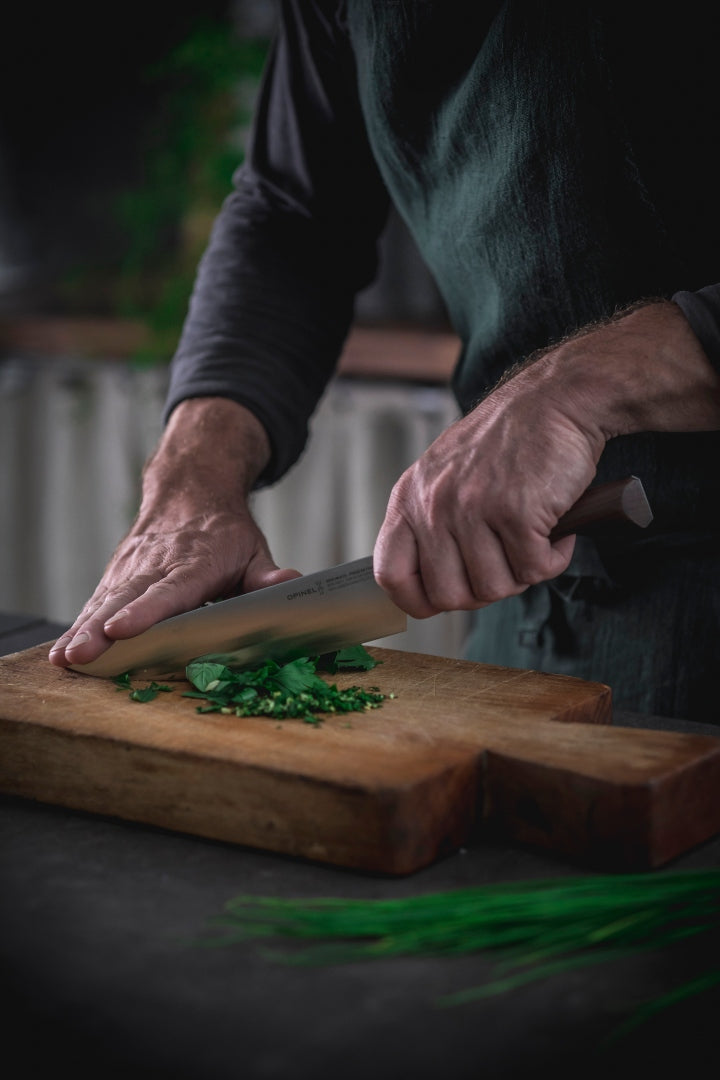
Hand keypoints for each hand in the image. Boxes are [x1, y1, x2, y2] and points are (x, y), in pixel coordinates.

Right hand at [48, 398, 300, 666]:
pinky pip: (97, 602)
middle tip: (80, 656)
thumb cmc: (226, 531)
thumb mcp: (254, 549)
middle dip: (101, 630)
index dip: (144, 611)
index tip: (121, 630)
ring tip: (65, 659)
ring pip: (105, 601)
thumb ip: (266, 575)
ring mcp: (133, 568)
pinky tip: (63, 651)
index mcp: (195, 562)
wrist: (190, 488)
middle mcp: (157, 564)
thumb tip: (290, 583)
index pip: (168, 590)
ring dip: (83, 631)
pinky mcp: (118, 574)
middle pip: (126, 599)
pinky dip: (79, 625)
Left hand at [373, 369, 597, 617]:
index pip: (390, 574)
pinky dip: (553, 558)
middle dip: (484, 591)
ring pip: (495, 588)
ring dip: (523, 572)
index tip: (442, 601)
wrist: (555, 400)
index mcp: (410, 498)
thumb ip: (431, 523)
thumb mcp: (445, 475)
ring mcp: (474, 509)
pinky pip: (535, 569)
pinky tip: (556, 532)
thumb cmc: (506, 440)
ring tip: (533, 537)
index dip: (417, 600)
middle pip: (449, 595)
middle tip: (507, 562)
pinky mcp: (517, 512)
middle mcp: (435, 505)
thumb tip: (430, 584)